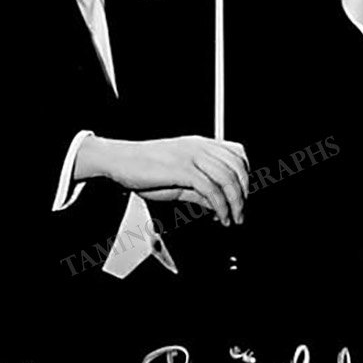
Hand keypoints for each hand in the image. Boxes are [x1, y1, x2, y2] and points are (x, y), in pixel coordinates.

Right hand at [74, 135, 248, 225]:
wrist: (117, 160)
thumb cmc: (142, 167)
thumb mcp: (176, 179)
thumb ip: (198, 191)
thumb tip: (217, 204)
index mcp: (199, 144)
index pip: (236, 154)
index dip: (245, 177)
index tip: (243, 197)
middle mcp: (198, 146)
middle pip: (237, 166)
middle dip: (243, 193)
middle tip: (240, 212)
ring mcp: (191, 155)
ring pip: (227, 178)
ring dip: (235, 202)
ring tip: (232, 218)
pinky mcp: (182, 168)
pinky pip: (211, 188)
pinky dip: (220, 206)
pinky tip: (219, 216)